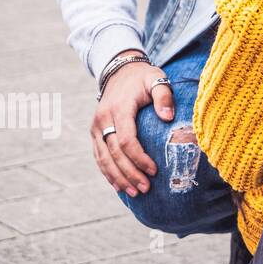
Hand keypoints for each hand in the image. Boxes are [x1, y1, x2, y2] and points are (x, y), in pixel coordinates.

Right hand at [91, 56, 172, 196]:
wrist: (119, 71)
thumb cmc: (143, 78)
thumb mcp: (157, 79)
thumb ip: (164, 96)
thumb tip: (168, 118)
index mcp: (119, 108)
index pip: (127, 139)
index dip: (139, 157)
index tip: (154, 170)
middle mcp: (103, 119)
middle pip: (114, 153)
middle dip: (130, 173)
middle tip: (146, 188)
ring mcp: (96, 127)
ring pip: (104, 158)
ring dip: (118, 178)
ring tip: (135, 192)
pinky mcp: (94, 133)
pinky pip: (99, 156)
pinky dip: (108, 172)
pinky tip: (119, 185)